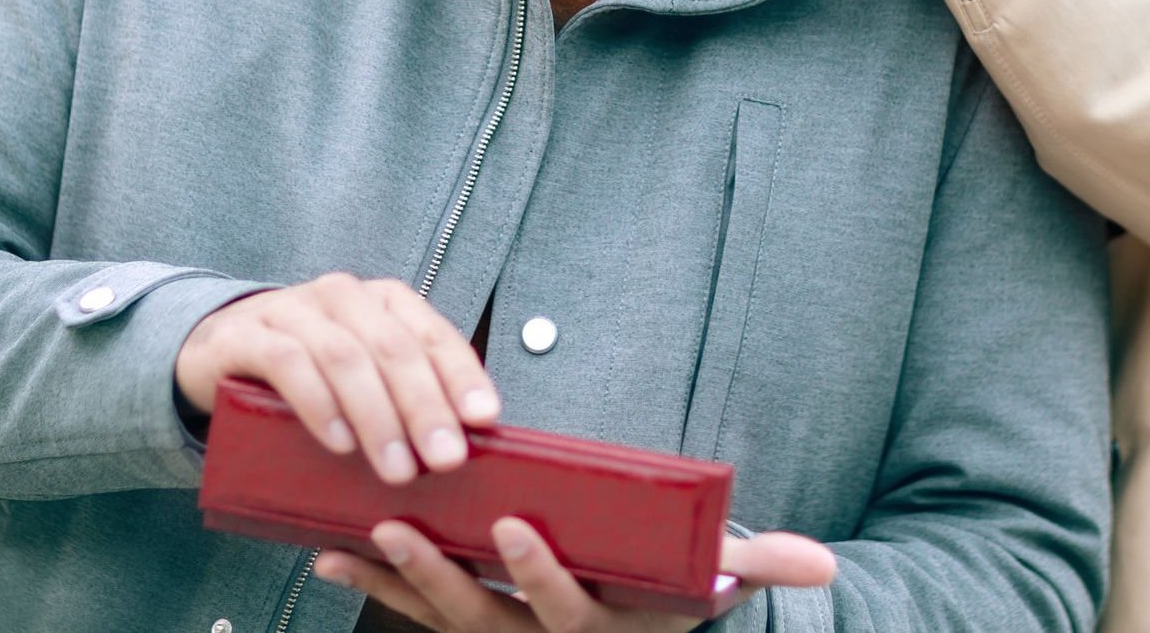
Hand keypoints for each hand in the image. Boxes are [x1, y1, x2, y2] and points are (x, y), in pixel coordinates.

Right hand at [172, 273, 498, 484]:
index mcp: (382, 300)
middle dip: (425, 406)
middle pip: (394, 348)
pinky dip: (319, 404)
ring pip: (345, 356)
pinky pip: (288, 363)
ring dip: (377, 417)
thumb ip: (403, 395)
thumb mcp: (362, 376)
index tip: (484, 418)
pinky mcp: (245, 335)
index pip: (433, 333)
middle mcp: (341, 296)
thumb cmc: (308, 372)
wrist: (215, 348)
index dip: (462, 374)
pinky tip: (340, 442)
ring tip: (398, 468)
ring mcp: (290, 310)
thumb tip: (460, 446)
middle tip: (445, 459)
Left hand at [317, 516, 836, 632]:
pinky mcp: (464, 622)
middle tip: (402, 528)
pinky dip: (368, 584)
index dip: (535, 573)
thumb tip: (826, 568)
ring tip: (350, 539)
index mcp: (601, 627)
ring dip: (391, 580)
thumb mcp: (717, 586)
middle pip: (482, 618)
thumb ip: (764, 569)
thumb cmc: (676, 596)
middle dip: (439, 576)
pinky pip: (411, 612)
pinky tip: (324, 551)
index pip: (565, 608)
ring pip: (438, 617)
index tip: (510, 528)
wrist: (637, 632)